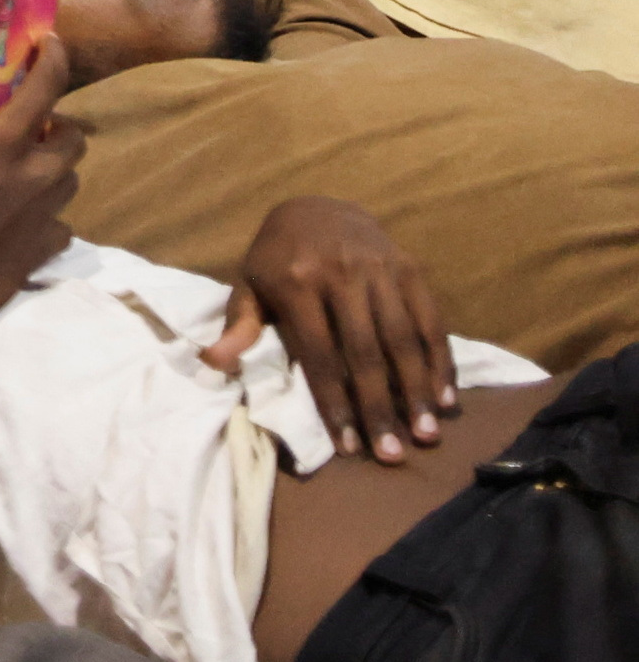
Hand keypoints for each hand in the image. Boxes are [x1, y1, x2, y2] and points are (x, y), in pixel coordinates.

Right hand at [0, 26, 80, 315]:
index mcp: (7, 144)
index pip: (46, 88)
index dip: (53, 58)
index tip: (48, 42)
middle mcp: (39, 173)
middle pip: (74, 136)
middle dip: (57, 123)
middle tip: (26, 125)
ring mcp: (50, 212)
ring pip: (71, 176)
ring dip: (54, 163)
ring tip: (21, 168)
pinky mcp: (49, 245)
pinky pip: (62, 219)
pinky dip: (48, 209)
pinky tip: (19, 215)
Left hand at [213, 197, 458, 462]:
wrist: (318, 206)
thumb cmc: (277, 258)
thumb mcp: (249, 283)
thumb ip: (239, 324)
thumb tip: (214, 362)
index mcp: (295, 281)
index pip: (317, 353)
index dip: (333, 402)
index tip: (349, 446)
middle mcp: (340, 273)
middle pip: (364, 352)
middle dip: (379, 407)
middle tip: (393, 455)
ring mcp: (380, 269)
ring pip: (403, 339)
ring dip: (418, 391)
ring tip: (425, 434)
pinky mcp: (410, 268)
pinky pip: (431, 321)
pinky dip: (442, 361)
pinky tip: (447, 398)